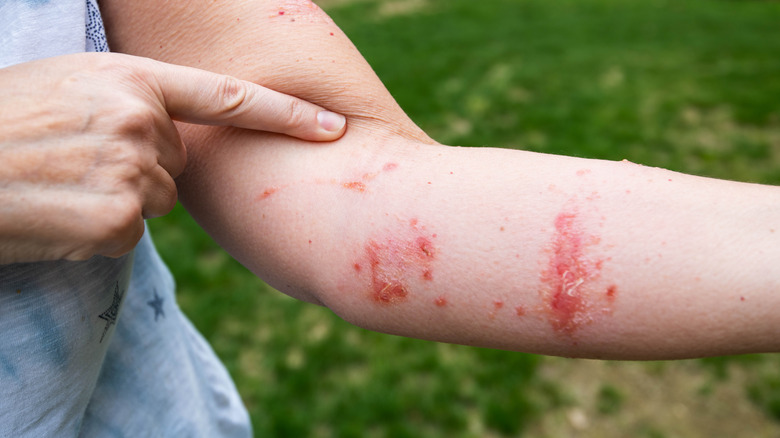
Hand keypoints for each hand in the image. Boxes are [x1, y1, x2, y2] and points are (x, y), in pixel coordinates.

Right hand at [0, 52, 345, 262]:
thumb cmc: (3, 120)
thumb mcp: (71, 85)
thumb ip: (132, 102)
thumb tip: (169, 139)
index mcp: (132, 80)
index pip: (230, 97)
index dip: (287, 114)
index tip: (334, 126)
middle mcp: (141, 122)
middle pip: (180, 165)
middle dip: (143, 169)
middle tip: (80, 161)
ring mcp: (131, 172)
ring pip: (156, 202)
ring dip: (120, 202)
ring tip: (63, 183)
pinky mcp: (116, 222)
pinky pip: (129, 235)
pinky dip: (99, 233)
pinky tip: (59, 213)